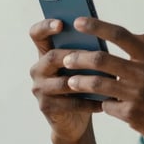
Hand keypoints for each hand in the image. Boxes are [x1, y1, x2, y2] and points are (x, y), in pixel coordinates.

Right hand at [28, 19, 101, 142]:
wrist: (75, 119)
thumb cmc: (82, 85)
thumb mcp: (83, 66)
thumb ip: (85, 51)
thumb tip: (102, 36)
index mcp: (45, 53)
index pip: (37, 34)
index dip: (45, 27)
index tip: (61, 23)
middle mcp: (38, 69)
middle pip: (52, 57)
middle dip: (75, 55)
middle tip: (96, 55)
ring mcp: (39, 89)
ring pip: (62, 82)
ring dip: (85, 81)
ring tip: (106, 81)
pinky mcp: (46, 107)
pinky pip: (69, 103)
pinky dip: (88, 102)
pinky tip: (103, 102)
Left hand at [61, 17, 143, 143]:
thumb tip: (131, 33)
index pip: (120, 34)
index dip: (97, 26)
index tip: (79, 22)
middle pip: (101, 59)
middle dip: (78, 57)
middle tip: (66, 57)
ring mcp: (137, 95)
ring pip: (97, 84)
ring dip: (80, 81)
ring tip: (70, 81)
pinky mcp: (132, 116)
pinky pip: (107, 106)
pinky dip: (101, 104)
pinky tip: (98, 103)